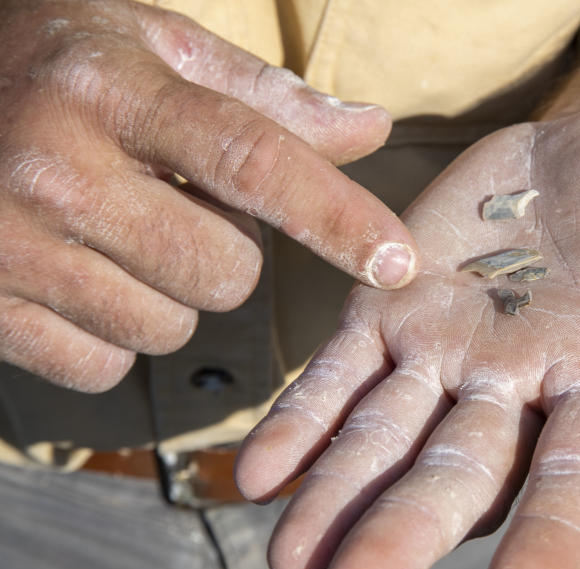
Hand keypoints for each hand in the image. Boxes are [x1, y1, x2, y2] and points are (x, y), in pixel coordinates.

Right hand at [0, 0, 416, 390]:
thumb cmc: (56, 65)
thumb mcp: (155, 47)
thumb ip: (267, 97)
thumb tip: (371, 129)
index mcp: (111, 89)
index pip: (251, 159)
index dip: (334, 216)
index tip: (399, 261)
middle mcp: (54, 169)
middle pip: (225, 273)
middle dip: (226, 252)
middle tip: (176, 206)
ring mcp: (10, 249)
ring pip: (170, 329)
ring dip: (169, 296)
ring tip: (120, 237)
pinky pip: (104, 369)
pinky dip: (111, 338)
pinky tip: (80, 279)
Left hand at [235, 102, 579, 568]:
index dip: (554, 533)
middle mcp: (518, 382)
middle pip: (462, 468)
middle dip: (411, 528)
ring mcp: (449, 347)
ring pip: (386, 434)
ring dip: (338, 495)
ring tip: (291, 556)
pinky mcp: (394, 305)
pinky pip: (341, 372)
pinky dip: (301, 419)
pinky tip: (258, 470)